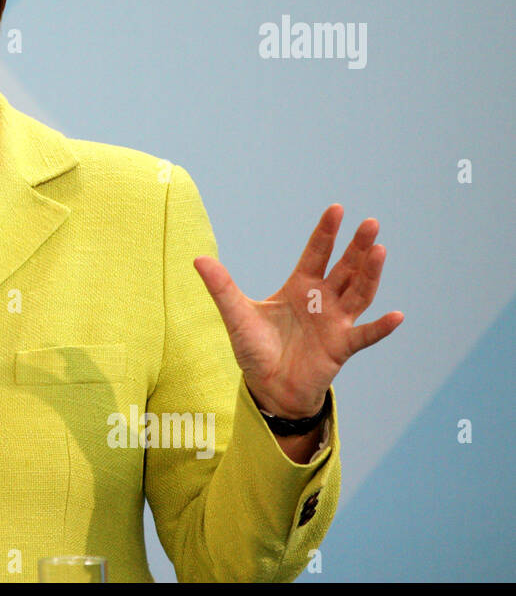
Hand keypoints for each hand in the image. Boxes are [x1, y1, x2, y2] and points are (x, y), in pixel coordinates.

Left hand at [192, 204, 403, 418]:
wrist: (268, 386)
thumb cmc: (256, 349)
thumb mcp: (236, 315)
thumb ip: (222, 287)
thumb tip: (198, 259)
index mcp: (299, 287)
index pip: (316, 253)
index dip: (326, 232)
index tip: (337, 208)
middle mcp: (322, 301)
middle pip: (345, 268)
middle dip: (357, 247)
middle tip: (371, 223)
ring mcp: (335, 323)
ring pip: (359, 293)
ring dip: (370, 274)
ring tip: (380, 251)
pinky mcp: (341, 347)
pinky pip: (364, 335)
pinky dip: (380, 327)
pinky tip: (397, 316)